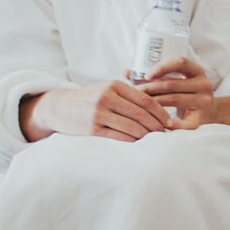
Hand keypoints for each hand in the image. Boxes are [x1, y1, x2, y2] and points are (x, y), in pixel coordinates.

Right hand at [21, 80, 172, 141]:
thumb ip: (129, 94)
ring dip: (146, 135)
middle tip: (166, 133)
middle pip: (140, 114)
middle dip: (156, 125)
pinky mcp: (92, 129)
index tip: (169, 121)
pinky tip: (139, 143)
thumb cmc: (90, 99)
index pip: (145, 99)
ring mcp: (98, 114)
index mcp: (114, 86)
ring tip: (155, 139)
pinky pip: (118, 137)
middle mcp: (106, 98)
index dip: (160, 112)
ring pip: (132, 127)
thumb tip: (159, 105)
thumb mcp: (107, 89)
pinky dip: (132, 141)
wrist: (59, 108)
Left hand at [137, 56, 217, 129]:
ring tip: (140, 104)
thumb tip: (126, 72)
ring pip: (175, 99)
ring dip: (155, 102)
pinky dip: (171, 123)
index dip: (162, 67)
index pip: (180, 62)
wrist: (209, 112)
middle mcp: (203, 84)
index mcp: (197, 71)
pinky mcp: (201, 117)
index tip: (147, 74)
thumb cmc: (185, 93)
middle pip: (173, 84)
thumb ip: (155, 76)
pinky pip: (184, 121)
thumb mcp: (176, 80)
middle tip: (136, 92)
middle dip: (151, 88)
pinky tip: (159, 123)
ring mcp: (204, 101)